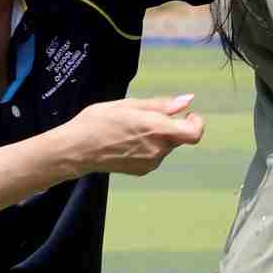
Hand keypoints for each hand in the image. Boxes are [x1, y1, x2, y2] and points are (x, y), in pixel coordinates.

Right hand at [63, 94, 204, 176]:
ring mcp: (151, 162)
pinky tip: (127, 142)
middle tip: (144, 117)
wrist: (77, 150)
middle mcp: (157, 149)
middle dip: (169, 126)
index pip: (194, 133)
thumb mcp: (129, 105)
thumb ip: (161, 105)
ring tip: (130, 129)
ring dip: (157, 137)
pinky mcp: (143, 171)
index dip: (196, 122)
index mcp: (156, 129)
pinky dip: (148, 147)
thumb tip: (187, 101)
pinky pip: (155, 155)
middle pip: (178, 137)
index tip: (187, 115)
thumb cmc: (98, 121)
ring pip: (166, 146)